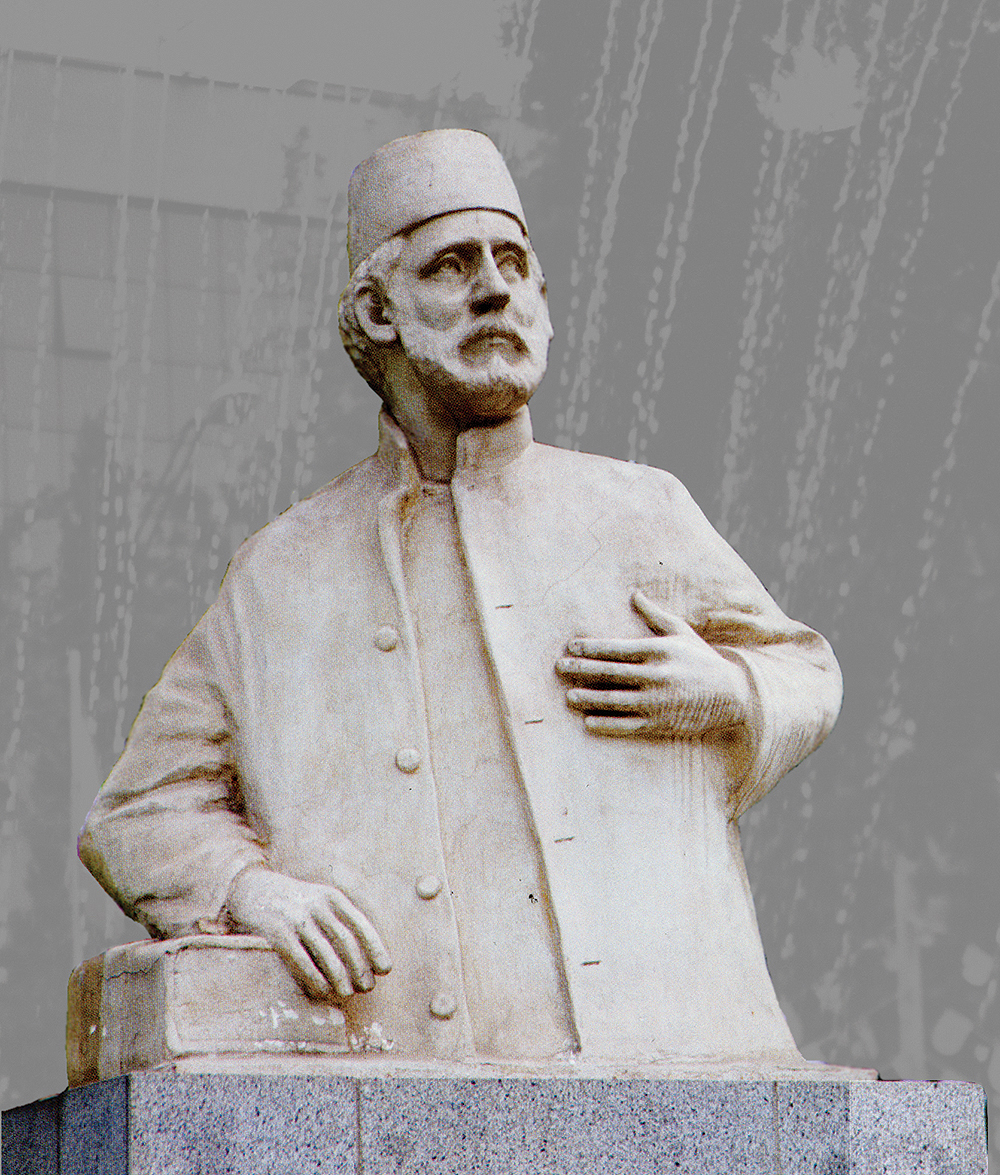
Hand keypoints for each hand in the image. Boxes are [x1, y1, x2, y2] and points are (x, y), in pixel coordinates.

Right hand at [226, 867, 391, 1000]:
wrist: (250, 888)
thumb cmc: (292, 901)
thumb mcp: (318, 899)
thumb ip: (338, 918)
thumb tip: (363, 953)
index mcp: (331, 896)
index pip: (360, 924)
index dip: (375, 948)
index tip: (386, 969)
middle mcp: (317, 905)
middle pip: (346, 941)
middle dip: (360, 967)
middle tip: (367, 987)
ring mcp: (296, 918)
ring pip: (326, 953)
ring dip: (340, 977)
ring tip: (348, 994)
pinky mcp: (277, 933)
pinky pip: (301, 961)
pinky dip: (315, 978)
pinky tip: (323, 990)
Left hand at [556, 589, 752, 737]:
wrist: (734, 695)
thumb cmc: (703, 660)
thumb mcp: (681, 633)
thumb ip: (655, 616)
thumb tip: (634, 594)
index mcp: (658, 650)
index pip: (617, 648)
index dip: (591, 647)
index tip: (570, 646)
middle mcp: (656, 675)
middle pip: (610, 672)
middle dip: (582, 670)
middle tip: (559, 668)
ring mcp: (657, 701)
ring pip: (614, 700)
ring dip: (589, 698)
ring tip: (569, 696)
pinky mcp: (661, 723)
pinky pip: (627, 724)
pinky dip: (607, 724)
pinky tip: (588, 722)